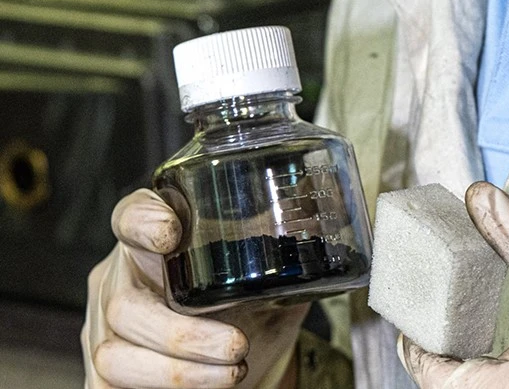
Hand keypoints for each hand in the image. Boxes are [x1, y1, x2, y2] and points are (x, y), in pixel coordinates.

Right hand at [81, 189, 308, 388]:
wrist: (239, 359)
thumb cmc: (245, 309)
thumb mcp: (266, 278)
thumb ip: (282, 254)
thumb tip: (321, 234)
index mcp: (154, 244)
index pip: (131, 216)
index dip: (142, 221)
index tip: (171, 232)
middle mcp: (121, 281)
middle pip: (124, 303)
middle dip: (183, 333)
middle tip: (236, 346)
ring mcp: (106, 329)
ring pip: (117, 352)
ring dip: (181, 371)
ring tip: (233, 372)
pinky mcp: (106, 374)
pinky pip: (112, 385)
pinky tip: (207, 387)